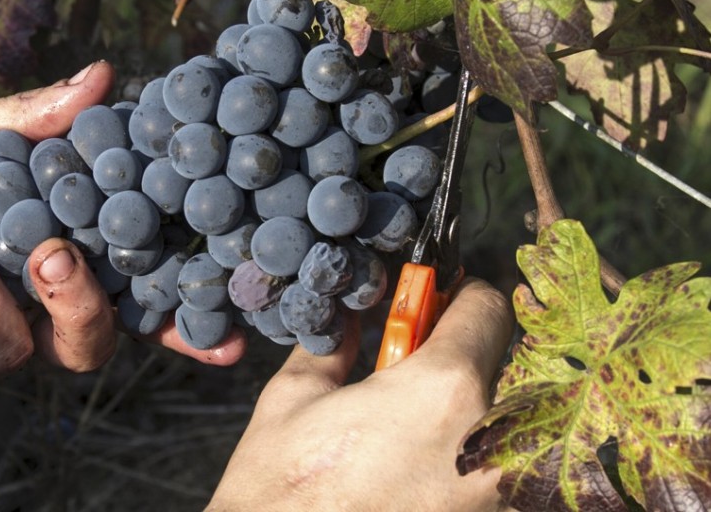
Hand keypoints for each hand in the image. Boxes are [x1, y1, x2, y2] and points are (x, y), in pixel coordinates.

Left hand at [0, 61, 244, 410]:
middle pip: (100, 335)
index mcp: (54, 254)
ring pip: (33, 351)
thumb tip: (105, 73)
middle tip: (54, 252)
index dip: (186, 306)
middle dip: (87, 299)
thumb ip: (29, 116)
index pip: (133, 286)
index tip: (234, 320)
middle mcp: (33, 312)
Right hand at [206, 278, 514, 511]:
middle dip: (466, 352)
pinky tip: (419, 467)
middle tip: (415, 366)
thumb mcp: (293, 399)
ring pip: (509, 419)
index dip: (459, 296)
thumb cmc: (279, 495)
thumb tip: (350, 321)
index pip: (489, 310)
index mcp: (441, 390)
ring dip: (472, 406)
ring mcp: (495, 494)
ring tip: (412, 425)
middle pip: (508, 362)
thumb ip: (334, 346)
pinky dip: (470, 456)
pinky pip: (499, 471)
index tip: (436, 302)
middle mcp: (487, 442)